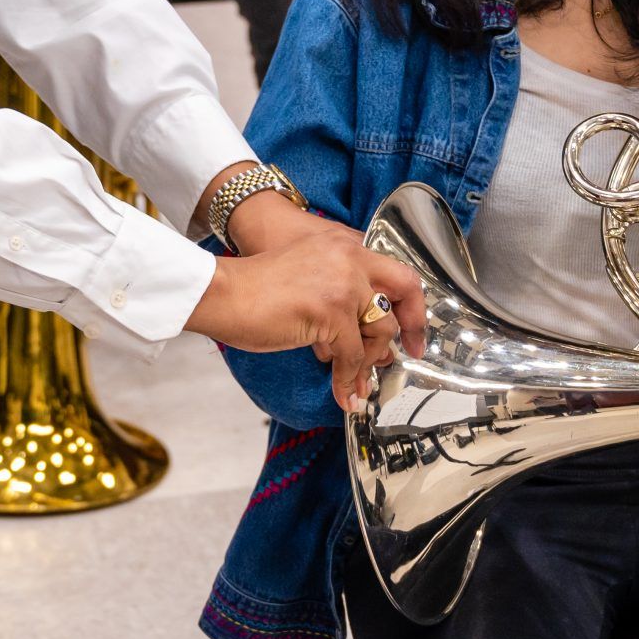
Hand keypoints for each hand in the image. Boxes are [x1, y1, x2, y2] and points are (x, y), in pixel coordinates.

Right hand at [186, 214, 426, 411]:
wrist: (226, 293)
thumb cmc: (256, 290)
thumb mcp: (309, 278)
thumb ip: (340, 297)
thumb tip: (366, 339)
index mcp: (345, 245)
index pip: (396, 271)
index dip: (410, 304)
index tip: (412, 331)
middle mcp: (350, 257)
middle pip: (404, 290)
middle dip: (412, 327)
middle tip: (406, 356)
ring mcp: (343, 283)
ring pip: (379, 330)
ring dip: (369, 362)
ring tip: (358, 383)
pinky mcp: (331, 311)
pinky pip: (353, 354)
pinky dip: (348, 379)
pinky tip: (343, 393)